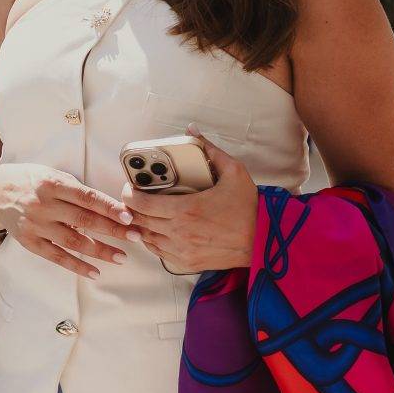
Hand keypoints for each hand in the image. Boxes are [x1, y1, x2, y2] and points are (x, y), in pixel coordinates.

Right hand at [0, 163, 135, 279]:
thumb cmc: (30, 180)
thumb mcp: (51, 174)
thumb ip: (76, 189)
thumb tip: (110, 206)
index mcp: (52, 183)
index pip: (88, 197)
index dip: (110, 208)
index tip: (130, 217)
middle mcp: (44, 204)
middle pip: (84, 220)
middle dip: (113, 230)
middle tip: (136, 237)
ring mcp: (35, 225)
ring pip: (74, 242)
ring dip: (100, 251)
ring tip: (121, 257)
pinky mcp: (29, 241)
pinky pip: (57, 257)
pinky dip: (77, 266)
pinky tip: (95, 272)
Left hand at [122, 127, 258, 272]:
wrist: (264, 241)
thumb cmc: (248, 207)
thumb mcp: (234, 172)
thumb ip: (210, 150)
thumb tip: (192, 130)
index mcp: (185, 210)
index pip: (141, 204)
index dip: (129, 194)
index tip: (129, 187)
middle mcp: (179, 232)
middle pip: (140, 220)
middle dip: (133, 208)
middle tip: (135, 198)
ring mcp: (182, 250)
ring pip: (147, 238)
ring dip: (142, 225)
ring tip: (146, 213)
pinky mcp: (187, 262)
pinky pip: (159, 252)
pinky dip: (154, 241)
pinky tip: (159, 230)